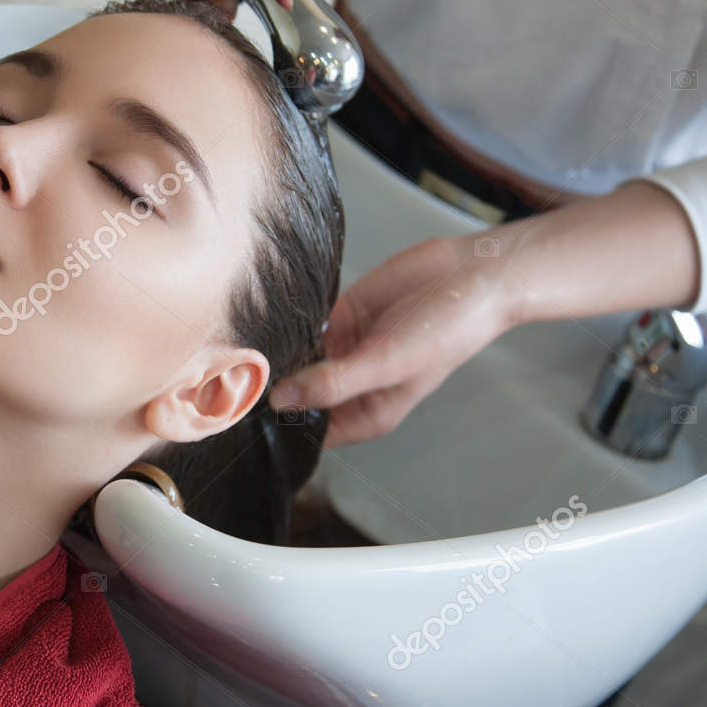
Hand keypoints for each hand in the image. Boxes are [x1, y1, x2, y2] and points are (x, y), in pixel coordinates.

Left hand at [268, 235, 518, 446]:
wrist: (470, 274)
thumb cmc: (446, 330)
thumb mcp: (388, 363)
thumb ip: (334, 383)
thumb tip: (282, 400)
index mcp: (365, 414)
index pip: (310, 433)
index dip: (280, 426)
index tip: (246, 413)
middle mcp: (349, 387)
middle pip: (295, 396)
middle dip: (270, 388)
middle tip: (236, 374)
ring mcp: (342, 350)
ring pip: (294, 360)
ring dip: (274, 354)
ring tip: (243, 347)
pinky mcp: (337, 316)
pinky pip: (300, 327)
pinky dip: (285, 325)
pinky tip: (265, 322)